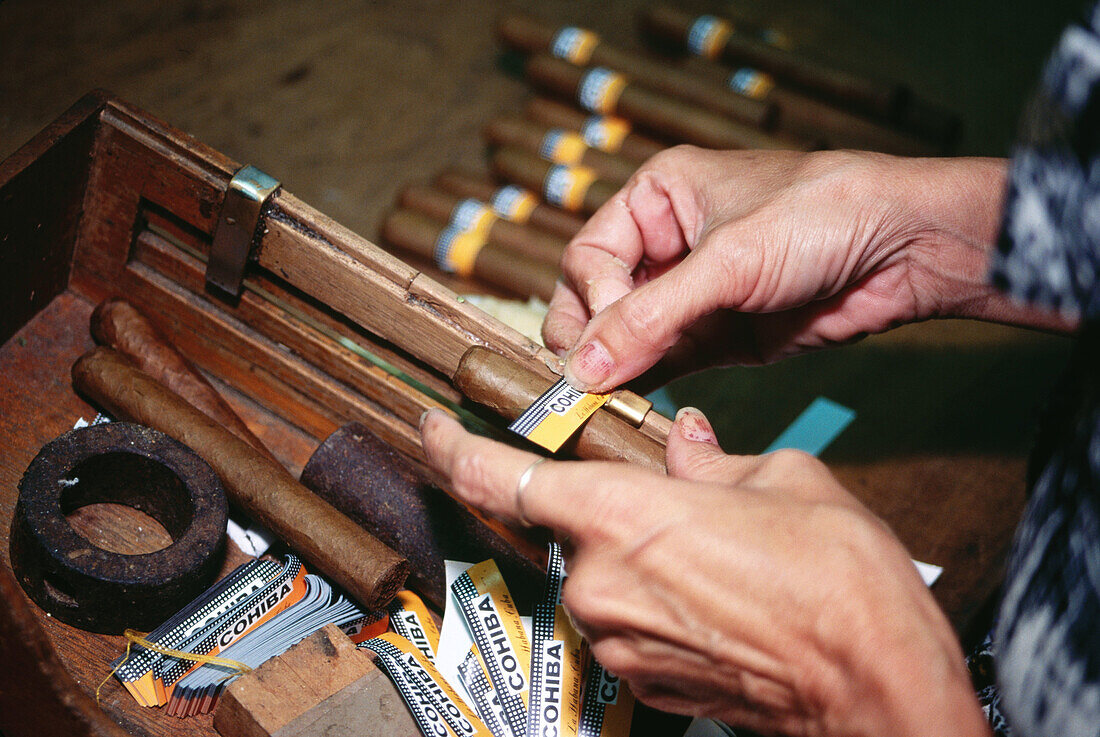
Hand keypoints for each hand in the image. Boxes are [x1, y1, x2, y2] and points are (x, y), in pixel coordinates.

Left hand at [420, 408, 989, 736]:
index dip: (454, 450)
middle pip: (569, 527)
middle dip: (608, 510)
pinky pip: (625, 620)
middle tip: (674, 508)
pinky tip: (715, 595)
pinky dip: (653, 599)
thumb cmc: (839, 581)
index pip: (500, 478)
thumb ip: (711, 460)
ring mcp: (615, 639)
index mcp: (622, 514)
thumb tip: (684, 444)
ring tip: (714, 557)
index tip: (434, 428)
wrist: (876, 688)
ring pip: (601, 575)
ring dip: (638, 557)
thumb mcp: (782, 480)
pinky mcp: (639, 678)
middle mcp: (601, 582)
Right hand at [544, 147, 1018, 391]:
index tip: (596, 346)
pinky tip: (634, 402)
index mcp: (658, 197)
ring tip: (604, 402)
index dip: (590, 302)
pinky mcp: (719, 335)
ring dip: (617, 369)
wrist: (907, 248)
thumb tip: (584, 367)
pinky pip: (667, 362)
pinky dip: (649, 383)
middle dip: (592, 341)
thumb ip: (651, 317)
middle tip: (586, 384)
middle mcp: (668, 243)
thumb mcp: (728, 261)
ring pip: (629, 337)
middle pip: (599, 300)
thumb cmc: (823, 215)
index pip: (590, 257)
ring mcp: (693, 293)